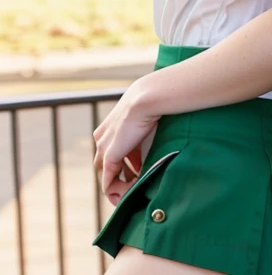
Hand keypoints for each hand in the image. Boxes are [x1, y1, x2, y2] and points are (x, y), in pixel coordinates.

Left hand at [93, 78, 159, 200]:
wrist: (147, 99)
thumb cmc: (152, 106)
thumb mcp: (144, 125)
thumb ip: (142, 141)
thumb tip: (148, 157)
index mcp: (110, 127)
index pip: (111, 152)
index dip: (127, 165)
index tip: (142, 170)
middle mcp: (102, 137)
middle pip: (105, 165)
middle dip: (120, 176)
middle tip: (137, 183)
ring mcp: (103, 147)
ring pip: (106, 175)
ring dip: (120, 186)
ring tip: (138, 188)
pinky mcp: (109, 156)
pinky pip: (108, 182)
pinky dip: (120, 190)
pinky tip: (134, 190)